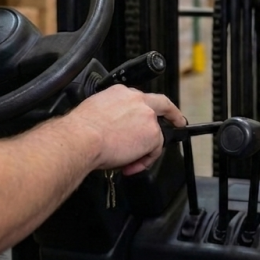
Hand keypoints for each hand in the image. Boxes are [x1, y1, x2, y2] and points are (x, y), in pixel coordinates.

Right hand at [69, 86, 185, 174]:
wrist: (81, 138)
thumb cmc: (80, 130)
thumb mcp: (95, 112)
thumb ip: (111, 116)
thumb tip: (112, 129)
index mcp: (120, 93)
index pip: (138, 99)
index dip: (145, 108)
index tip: (148, 112)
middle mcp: (136, 100)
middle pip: (162, 104)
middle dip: (173, 113)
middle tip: (179, 121)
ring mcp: (147, 116)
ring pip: (156, 135)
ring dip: (145, 151)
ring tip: (128, 163)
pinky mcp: (152, 134)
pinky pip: (154, 151)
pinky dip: (144, 161)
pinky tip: (130, 166)